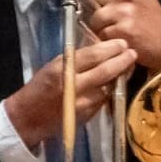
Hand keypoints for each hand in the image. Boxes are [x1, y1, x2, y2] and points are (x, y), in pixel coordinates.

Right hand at [4, 39, 135, 147]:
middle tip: (132, 53)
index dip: (110, 48)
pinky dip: (112, 89)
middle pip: (106, 71)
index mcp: (62, 70)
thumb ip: (75, 59)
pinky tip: (117, 82)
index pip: (93, 56)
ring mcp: (83, 102)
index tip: (122, 43)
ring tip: (128, 66)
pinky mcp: (88, 115)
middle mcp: (74, 86)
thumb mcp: (52, 67)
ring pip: (109, 86)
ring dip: (121, 75)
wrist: (27, 118)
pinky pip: (105, 99)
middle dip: (122, 60)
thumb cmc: (39, 88)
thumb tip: (100, 49)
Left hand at [72, 0, 160, 71]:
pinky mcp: (124, 29)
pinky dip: (107, 38)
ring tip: (116, 28)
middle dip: (97, 7)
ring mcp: (126, 11)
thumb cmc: (150, 18)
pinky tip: (120, 38)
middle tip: (113, 16)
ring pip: (95, 16)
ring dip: (101, 25)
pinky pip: (102, 32)